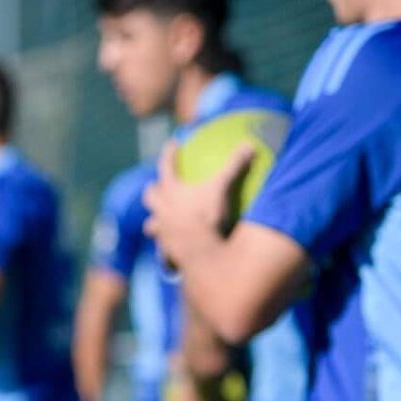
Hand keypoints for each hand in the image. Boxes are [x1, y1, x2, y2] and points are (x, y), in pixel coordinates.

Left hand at [143, 140, 252, 269]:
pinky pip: (164, 253)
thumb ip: (234, 166)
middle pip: (150, 196)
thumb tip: (250, 144)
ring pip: (152, 225)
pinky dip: (167, 254)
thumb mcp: (222, 188)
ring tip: (162, 223)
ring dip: (156, 223)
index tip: (172, 144)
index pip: (166, 165)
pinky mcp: (167, 251)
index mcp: (172, 191)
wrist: (200, 252)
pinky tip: (173, 256)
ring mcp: (163, 231)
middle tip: (156, 187)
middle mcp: (162, 209)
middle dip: (153, 191)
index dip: (169, 153)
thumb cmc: (208, 217)